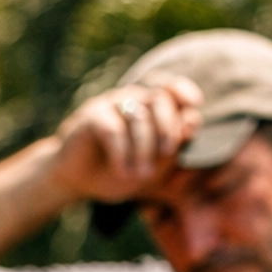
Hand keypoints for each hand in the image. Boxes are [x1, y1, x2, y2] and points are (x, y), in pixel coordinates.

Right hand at [53, 77, 203, 204]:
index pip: (174, 90)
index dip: (185, 94)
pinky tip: (122, 171)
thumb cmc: (118, 172)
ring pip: (138, 116)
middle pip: (160, 99)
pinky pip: (113, 129)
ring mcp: (112, 105)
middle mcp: (134, 100)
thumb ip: (175, 147)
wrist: (78, 181)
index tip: (192, 112)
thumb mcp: (153, 168)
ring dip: (144, 148)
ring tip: (141, 175)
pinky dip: (122, 153)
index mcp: (152, 108)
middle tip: (166, 153)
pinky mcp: (92, 116)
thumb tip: (193, 119)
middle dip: (167, 127)